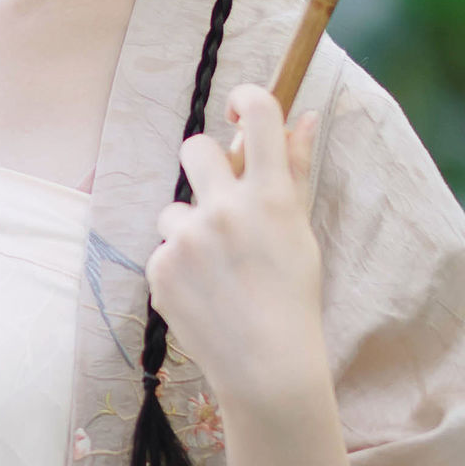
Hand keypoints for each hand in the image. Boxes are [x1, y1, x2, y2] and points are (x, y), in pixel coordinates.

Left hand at [145, 84, 331, 418]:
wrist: (266, 366)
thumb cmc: (292, 297)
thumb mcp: (300, 232)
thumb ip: (296, 171)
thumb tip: (304, 117)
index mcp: (271, 197)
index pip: (259, 115)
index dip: (247, 99)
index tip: (241, 113)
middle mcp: (226, 210)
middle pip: (195, 147)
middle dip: (205, 163)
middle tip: (220, 196)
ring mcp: (188, 239)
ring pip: (174, 209)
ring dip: (190, 230)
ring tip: (217, 271)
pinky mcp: (160, 268)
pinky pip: (163, 250)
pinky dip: (179, 267)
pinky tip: (204, 294)